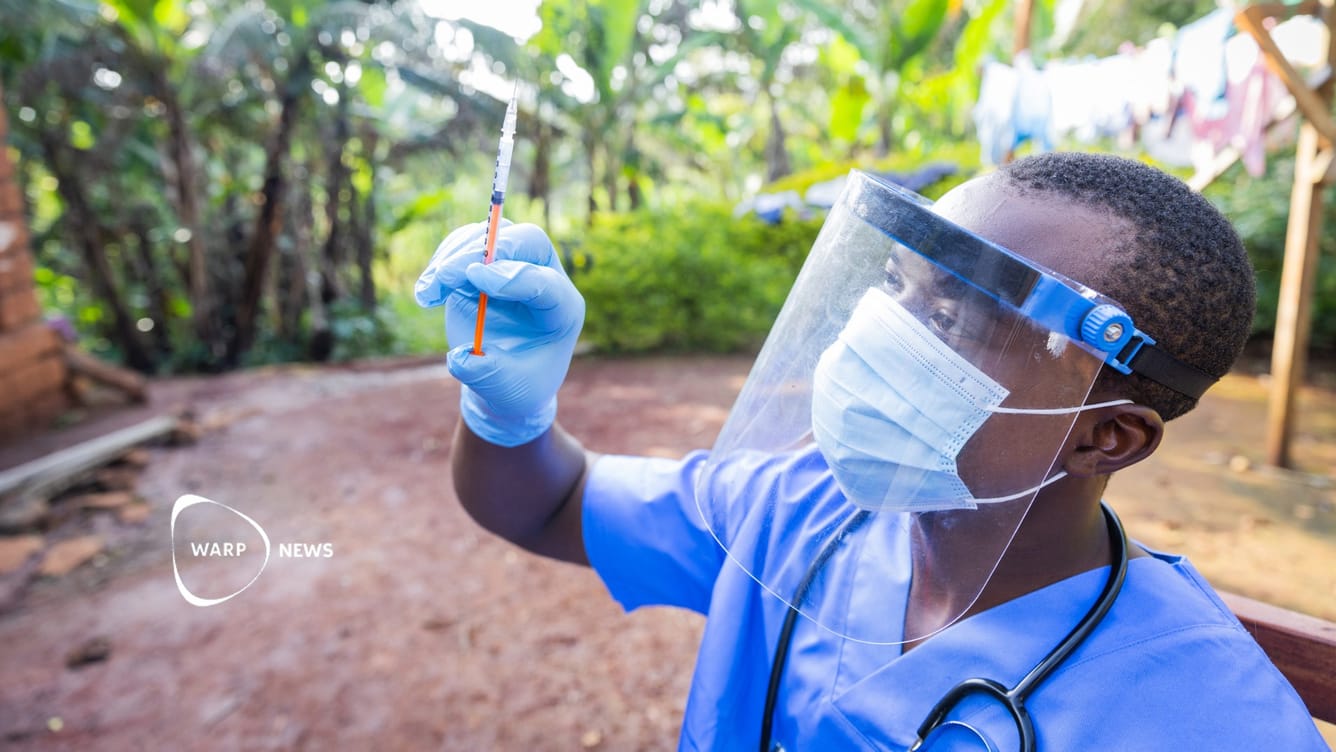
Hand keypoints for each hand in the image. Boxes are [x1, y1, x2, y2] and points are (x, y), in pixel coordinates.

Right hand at [415, 222, 584, 446]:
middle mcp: (544, 276)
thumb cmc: (517, 383)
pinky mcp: (488, 262)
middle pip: (525, 241)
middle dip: (483, 251)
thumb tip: (460, 357)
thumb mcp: (508, 389)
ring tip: (428, 291)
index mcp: (563, 309)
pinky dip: (444, 259)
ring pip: (492, 235)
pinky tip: (428, 290)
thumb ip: (487, 374)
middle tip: (444, 275)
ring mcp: (517, 263)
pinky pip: (468, 243)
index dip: (513, 276)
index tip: (475, 277)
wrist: (505, 375)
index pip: (546, 282)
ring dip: (455, 255)